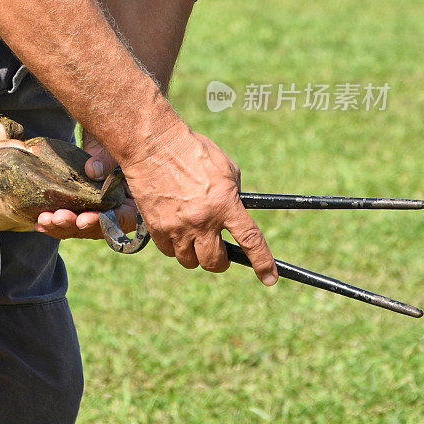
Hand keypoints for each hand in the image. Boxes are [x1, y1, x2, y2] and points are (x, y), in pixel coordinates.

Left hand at [34, 131, 135, 239]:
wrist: (104, 141)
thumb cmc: (116, 144)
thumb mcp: (116, 149)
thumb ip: (108, 160)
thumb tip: (92, 170)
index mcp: (134, 204)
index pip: (121, 219)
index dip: (101, 222)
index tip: (83, 219)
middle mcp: (117, 213)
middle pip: (97, 228)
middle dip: (74, 225)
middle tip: (58, 217)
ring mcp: (99, 214)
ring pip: (80, 228)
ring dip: (61, 226)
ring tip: (44, 220)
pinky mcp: (83, 210)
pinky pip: (70, 221)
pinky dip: (55, 224)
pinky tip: (39, 223)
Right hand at [121, 120, 277, 284]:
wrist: (153, 145)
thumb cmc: (191, 150)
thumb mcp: (225, 169)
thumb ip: (233, 195)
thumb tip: (234, 214)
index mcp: (225, 203)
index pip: (250, 241)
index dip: (263, 263)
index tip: (269, 278)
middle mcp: (202, 220)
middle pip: (216, 262)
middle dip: (220, 261)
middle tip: (218, 251)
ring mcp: (177, 226)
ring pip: (190, 261)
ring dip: (194, 254)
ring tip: (192, 237)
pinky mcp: (156, 227)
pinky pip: (168, 251)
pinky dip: (173, 246)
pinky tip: (175, 230)